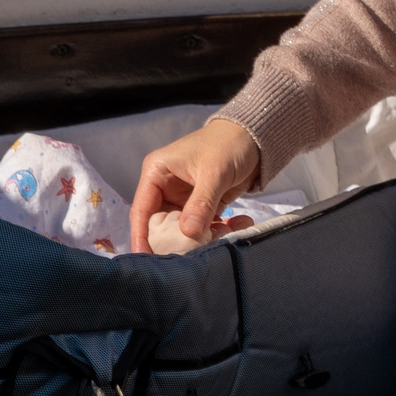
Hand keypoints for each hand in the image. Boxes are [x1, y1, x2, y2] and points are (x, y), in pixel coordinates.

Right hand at [128, 117, 262, 253]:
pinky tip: (236, 226)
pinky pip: (202, 226)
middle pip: (161, 225)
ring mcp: (183, 198)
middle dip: (177, 241)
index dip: (140, 236)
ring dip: (202, 237)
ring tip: (225, 233)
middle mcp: (165, 188)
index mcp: (157, 173)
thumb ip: (201, 203)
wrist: (255, 137)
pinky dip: (216, 231)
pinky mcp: (201, 205)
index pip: (141, 210)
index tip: (145, 258)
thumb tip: (187, 233)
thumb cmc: (228, 144)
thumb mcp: (214, 172)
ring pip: (183, 230)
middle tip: (195, 253)